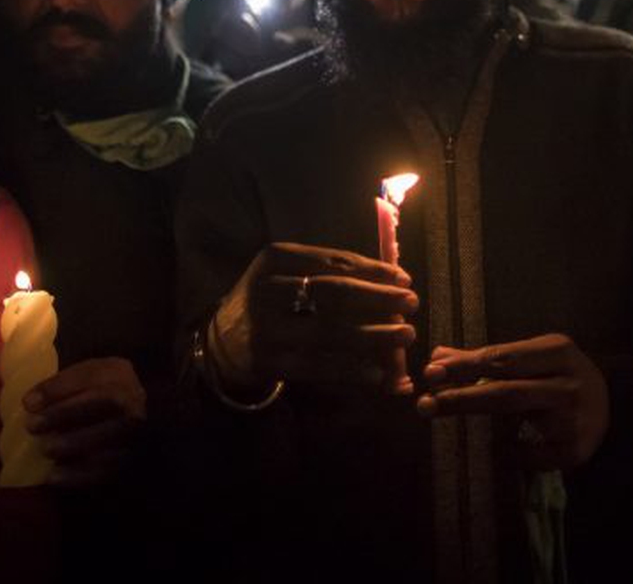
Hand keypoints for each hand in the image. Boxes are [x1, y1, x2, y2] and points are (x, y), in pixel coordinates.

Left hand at [23, 357, 145, 489]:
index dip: (58, 389)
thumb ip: (58, 387)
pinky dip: (77, 474)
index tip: (28, 403)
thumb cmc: (99, 394)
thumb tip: (26, 403)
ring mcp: (133, 431)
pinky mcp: (128, 460)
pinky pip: (104, 469)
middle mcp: (131, 399)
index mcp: (117, 373)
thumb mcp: (84, 378)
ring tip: (45, 449)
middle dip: (63, 415)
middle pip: (100, 404)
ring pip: (105, 438)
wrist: (133, 417)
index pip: (89, 376)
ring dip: (72, 444)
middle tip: (32, 426)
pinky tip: (53, 476)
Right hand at [207, 243, 416, 394]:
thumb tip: (392, 279)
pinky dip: (352, 370)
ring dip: (374, 335)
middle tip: (411, 303)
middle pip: (335, 293)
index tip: (403, 277)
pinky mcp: (268, 363)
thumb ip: (329, 272)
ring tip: (406, 335)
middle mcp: (267, 291)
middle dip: (379, 298)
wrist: (221, 345)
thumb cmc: (270, 303)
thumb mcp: (287, 275)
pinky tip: (378, 373)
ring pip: (331, 332)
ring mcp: (266, 329)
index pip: (332, 261)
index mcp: (274, 259)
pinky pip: (319, 367)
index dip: (373, 270)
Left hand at [416, 335, 608, 471]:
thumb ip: (486, 358)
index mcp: (558, 350)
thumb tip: (437, 356)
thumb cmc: (559, 376)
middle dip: (462, 395)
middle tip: (425, 401)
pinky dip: (509, 450)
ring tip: (440, 410)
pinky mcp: (574, 450)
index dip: (465, 365)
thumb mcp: (532, 358)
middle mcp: (568, 382)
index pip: (503, 357)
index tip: (431, 371)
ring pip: (516, 417)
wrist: (612, 406)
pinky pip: (529, 454)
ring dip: (475, 412)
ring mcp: (573, 418)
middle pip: (506, 390)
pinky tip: (497, 448)